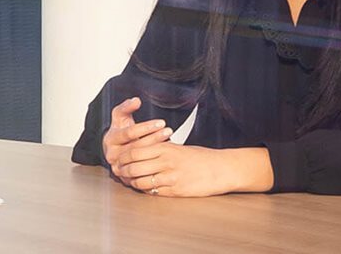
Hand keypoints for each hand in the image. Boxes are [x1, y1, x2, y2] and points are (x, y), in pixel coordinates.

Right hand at [101, 97, 171, 170]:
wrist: (115, 150)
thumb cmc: (120, 132)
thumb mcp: (120, 118)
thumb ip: (126, 107)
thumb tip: (135, 100)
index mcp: (110, 139)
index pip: (128, 133)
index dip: (145, 127)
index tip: (161, 122)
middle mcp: (112, 154)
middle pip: (136, 146)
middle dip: (154, 137)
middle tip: (168, 130)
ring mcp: (119, 166)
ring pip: (140, 158)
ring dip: (156, 147)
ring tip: (169, 139)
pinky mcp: (126, 176)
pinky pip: (143, 169)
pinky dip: (154, 161)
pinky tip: (165, 154)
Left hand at [112, 144, 273, 196]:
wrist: (221, 169)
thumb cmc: (200, 157)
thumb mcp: (177, 147)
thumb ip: (158, 149)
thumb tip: (138, 152)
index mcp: (165, 148)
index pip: (134, 151)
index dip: (123, 157)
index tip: (119, 160)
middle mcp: (166, 162)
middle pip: (134, 167)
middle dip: (123, 171)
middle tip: (120, 172)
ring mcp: (171, 177)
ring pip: (141, 182)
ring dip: (133, 183)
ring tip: (130, 181)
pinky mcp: (176, 190)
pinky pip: (154, 192)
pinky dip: (146, 191)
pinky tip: (145, 188)